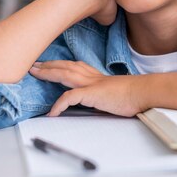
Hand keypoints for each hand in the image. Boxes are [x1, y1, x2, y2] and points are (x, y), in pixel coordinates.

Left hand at [29, 60, 144, 116]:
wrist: (142, 92)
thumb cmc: (132, 95)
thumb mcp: (112, 92)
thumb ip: (101, 94)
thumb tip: (95, 100)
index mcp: (95, 76)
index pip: (73, 66)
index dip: (59, 64)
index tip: (48, 65)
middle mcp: (91, 76)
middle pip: (65, 66)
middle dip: (48, 65)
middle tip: (34, 65)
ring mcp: (90, 83)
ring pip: (64, 74)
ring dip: (48, 73)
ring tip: (35, 74)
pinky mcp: (91, 93)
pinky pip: (69, 97)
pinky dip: (58, 104)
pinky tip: (52, 112)